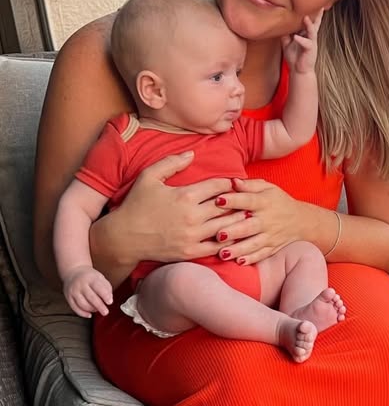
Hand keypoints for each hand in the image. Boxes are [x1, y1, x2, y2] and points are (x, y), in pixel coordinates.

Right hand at [63, 265, 112, 317]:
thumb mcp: (100, 277)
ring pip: (82, 304)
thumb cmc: (89, 276)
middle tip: (105, 312)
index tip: (110, 302)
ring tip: (97, 310)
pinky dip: (82, 313)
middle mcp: (81, 284)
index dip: (105, 295)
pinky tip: (89, 314)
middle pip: (91, 297)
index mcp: (91, 278)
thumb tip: (110, 299)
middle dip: (99, 306)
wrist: (73, 272)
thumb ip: (107, 287)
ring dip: (91, 309)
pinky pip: (75, 308)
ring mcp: (74, 291)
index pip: (98, 287)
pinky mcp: (68, 297)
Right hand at [108, 153, 249, 263]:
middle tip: (247, 198)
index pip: (218, 186)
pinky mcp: (191, 252)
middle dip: (238, 201)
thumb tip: (192, 153)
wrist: (124, 237)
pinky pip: (218, 247)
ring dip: (237, 220)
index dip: (230, 182)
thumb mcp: (149, 177)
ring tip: (246, 215)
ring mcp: (193, 236)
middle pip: (227, 206)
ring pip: (226, 226)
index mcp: (185, 195)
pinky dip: (229, 241)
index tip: (235, 182)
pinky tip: (234, 236)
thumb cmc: (136, 204)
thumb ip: (171, 162)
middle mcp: (192, 216)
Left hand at [213, 178, 304, 264]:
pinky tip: (239, 262)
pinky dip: (251, 259)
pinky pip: (261, 255)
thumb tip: (232, 181)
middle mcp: (267, 220)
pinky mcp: (272, 248)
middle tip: (218, 234)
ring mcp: (270, 236)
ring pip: (253, 244)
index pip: (248, 200)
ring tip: (223, 253)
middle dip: (234, 231)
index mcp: (264, 202)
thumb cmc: (278, 201)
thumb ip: (249, 185)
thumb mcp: (267, 188)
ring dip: (238, 249)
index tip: (218, 200)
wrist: (301, 220)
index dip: (233, 200)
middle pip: (249, 226)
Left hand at [281, 9, 322, 73]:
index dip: (312, 14)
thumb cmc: (295, 57)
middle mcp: (311, 38)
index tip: (312, 3)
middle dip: (317, 15)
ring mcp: (311, 43)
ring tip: (306, 17)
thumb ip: (285, 34)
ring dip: (309, 25)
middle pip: (315, 24)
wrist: (299, 71)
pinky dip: (301, 40)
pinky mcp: (310, 51)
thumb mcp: (287, 44)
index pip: (310, 22)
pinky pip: (306, 44)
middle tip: (319, 5)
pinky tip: (296, 37)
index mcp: (306, 35)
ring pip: (312, 32)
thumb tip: (279, 25)